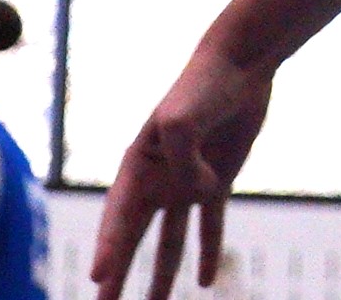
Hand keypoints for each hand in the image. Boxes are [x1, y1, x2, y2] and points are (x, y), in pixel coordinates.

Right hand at [91, 44, 272, 299]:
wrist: (241, 62)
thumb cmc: (204, 85)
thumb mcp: (183, 119)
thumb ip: (184, 161)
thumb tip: (201, 192)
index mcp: (138, 162)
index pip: (119, 215)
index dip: (109, 248)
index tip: (99, 278)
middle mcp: (157, 177)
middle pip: (134, 237)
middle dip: (118, 273)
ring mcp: (187, 181)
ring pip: (170, 240)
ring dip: (161, 275)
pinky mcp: (217, 179)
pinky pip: (210, 225)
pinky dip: (208, 252)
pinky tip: (205, 282)